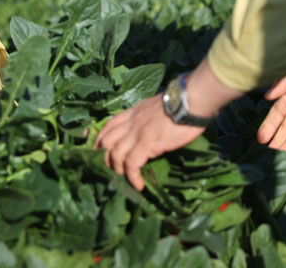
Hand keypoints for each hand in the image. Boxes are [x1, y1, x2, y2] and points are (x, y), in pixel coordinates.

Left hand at [96, 59, 242, 190]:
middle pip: (106, 140)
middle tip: (110, 168)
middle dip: (104, 156)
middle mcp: (131, 121)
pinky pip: (132, 164)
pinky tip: (138, 185)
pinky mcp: (146, 144)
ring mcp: (137, 133)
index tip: (95, 147)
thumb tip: (150, 127)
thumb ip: (148, 116)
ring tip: (125, 178)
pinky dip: (132, 177)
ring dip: (117, 169)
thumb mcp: (157, 106)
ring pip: (114, 154)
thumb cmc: (182, 103)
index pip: (109, 123)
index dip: (99, 137)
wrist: (190, 100)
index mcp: (134, 111)